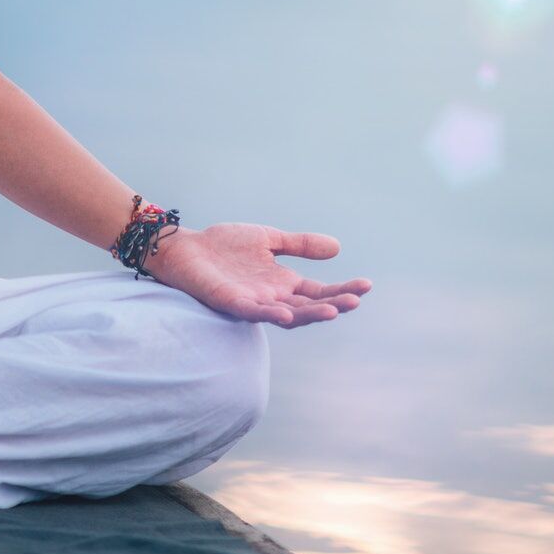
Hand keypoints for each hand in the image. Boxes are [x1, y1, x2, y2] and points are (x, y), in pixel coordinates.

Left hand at [140, 222, 370, 327]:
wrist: (186, 248)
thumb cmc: (223, 246)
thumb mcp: (268, 239)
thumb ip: (299, 244)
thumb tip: (337, 248)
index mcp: (283, 283)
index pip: (319, 292)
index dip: (342, 290)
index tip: (366, 286)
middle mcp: (273, 297)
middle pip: (309, 306)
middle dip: (333, 304)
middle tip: (355, 300)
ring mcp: (254, 302)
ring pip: (287, 314)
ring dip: (309, 315)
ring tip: (333, 310)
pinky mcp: (232, 302)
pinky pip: (254, 313)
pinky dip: (270, 315)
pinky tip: (286, 314)